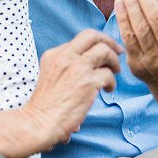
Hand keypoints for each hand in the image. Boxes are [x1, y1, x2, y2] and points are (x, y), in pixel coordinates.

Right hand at [22, 29, 121, 148]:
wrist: (39, 123)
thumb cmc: (44, 107)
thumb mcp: (49, 77)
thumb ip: (65, 68)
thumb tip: (88, 68)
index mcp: (54, 55)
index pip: (79, 41)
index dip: (94, 46)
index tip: (102, 54)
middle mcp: (65, 56)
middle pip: (92, 35)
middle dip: (109, 41)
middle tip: (118, 52)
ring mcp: (77, 67)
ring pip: (104, 51)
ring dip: (114, 61)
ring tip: (115, 72)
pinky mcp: (88, 82)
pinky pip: (109, 74)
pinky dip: (112, 82)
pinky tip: (108, 90)